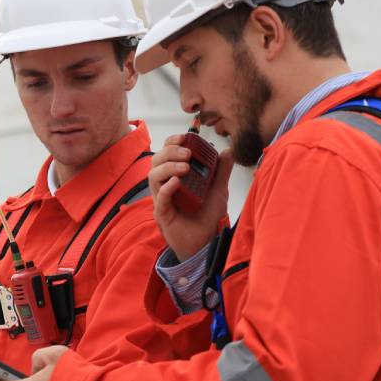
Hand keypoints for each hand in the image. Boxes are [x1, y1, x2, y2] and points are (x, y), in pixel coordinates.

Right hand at [148, 134, 234, 260]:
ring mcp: (162, 200)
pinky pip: (159, 197)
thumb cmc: (208, 218)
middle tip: (187, 154)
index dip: (171, 143)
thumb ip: (221, 172)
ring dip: (168, 168)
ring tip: (185, 168)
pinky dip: (166, 188)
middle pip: (156, 162)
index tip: (184, 137)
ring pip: (153, 177)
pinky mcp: (162, 214)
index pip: (165, 154)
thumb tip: (227, 151)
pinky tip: (176, 183)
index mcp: (175, 177)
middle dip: (169, 153)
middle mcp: (165, 186)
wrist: (208, 243)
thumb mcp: (219, 191)